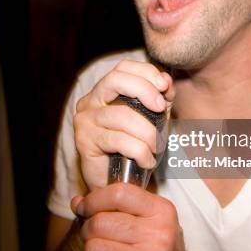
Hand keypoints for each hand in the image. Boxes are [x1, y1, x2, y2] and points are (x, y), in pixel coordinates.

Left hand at [71, 183, 194, 250]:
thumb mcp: (148, 222)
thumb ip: (116, 208)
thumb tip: (77, 202)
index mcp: (161, 211)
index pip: (119, 194)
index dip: (93, 200)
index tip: (84, 208)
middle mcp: (158, 233)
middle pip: (100, 222)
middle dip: (87, 231)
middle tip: (95, 238)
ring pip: (93, 248)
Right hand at [73, 60, 174, 189]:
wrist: (116, 183)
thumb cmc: (135, 148)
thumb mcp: (153, 117)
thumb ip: (160, 97)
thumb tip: (166, 80)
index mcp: (105, 90)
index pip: (123, 67)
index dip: (146, 72)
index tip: (165, 86)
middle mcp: (90, 101)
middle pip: (115, 80)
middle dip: (144, 90)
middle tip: (162, 109)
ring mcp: (85, 120)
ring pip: (121, 115)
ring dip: (147, 132)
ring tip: (156, 147)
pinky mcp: (84, 142)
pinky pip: (119, 141)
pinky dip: (140, 151)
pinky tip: (147, 160)